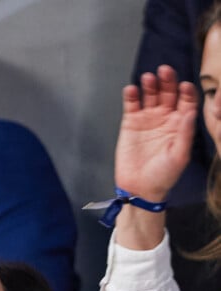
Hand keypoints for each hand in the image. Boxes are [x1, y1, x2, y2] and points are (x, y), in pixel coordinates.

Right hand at [114, 65, 197, 201]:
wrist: (139, 188)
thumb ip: (185, 134)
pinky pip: (131, 105)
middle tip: (164, 71)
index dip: (186, 91)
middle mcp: (165, 118)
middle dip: (168, 81)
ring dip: (150, 85)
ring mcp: (147, 119)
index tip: (185, 86)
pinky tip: (132, 89)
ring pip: (150, 95)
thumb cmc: (163, 176)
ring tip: (148, 79)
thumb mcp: (180, 156)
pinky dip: (131, 96)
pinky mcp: (130, 123)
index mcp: (180, 124)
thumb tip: (190, 112)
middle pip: (168, 93)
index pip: (186, 101)